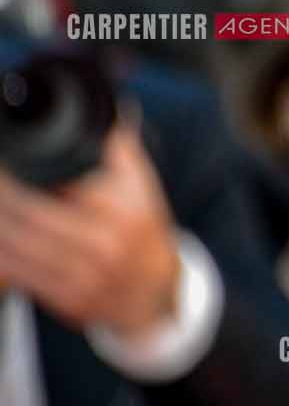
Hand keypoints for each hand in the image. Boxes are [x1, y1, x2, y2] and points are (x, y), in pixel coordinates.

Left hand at [0, 115, 182, 336]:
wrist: (155, 294)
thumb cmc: (142, 232)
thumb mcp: (142, 187)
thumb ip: (120, 147)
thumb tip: (110, 105)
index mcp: (123, 211)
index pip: (61, 183)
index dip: (21, 172)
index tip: (7, 160)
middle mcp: (104, 245)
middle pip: (28, 212)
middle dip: (2, 191)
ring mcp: (83, 276)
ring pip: (14, 243)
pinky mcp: (65, 300)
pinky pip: (15, 272)